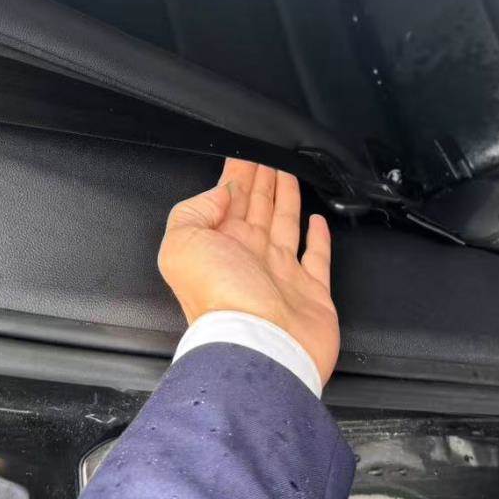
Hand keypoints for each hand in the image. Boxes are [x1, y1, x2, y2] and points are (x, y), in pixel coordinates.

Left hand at [158, 158, 337, 384]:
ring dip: (285, 198)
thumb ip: (194, 210)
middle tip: (268, 154)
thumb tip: (220, 194)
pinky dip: (318, 238)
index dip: (237, 174)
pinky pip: (316, 257)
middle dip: (261, 180)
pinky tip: (316, 220)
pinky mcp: (311, 291)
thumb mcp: (181, 244)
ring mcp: (279, 275)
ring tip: (287, 172)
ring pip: (283, 225)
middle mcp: (247, 259)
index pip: (227, 200)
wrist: (260, 347)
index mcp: (217, 247)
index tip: (246, 151)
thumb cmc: (220, 301)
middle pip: (256, 208)